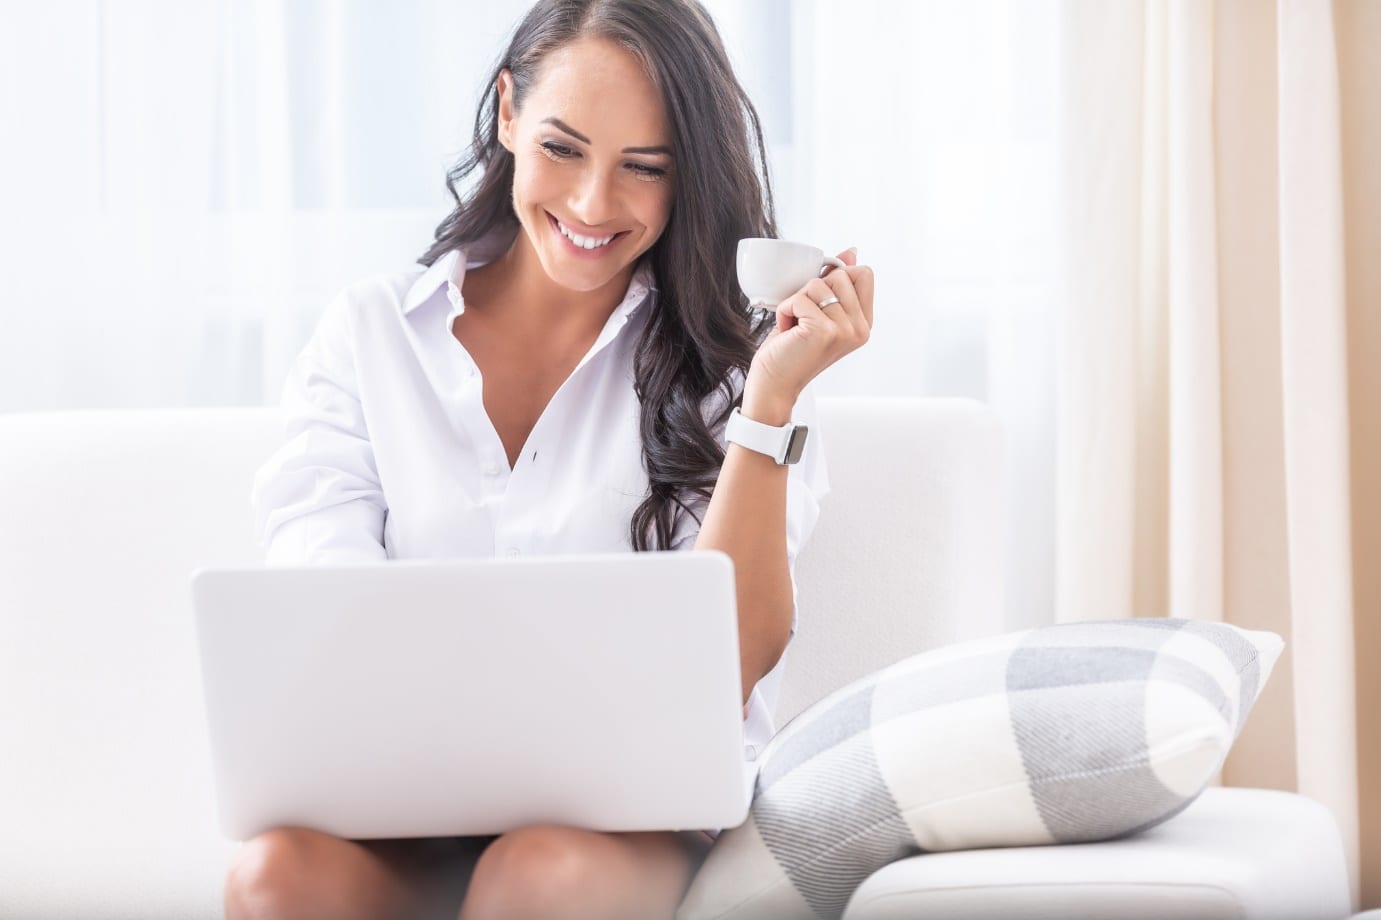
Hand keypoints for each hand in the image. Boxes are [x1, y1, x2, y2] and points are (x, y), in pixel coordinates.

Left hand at [745, 248, 874, 407]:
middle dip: (813, 289)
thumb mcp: (820, 310)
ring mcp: (845, 330)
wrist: (775, 382)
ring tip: (796, 326)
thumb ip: (838, 283)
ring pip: (817, 284)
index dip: (837, 276)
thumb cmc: (792, 346)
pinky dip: (785, 310)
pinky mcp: (824, 330)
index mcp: (864, 322)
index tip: (820, 301)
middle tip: (805, 317)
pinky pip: (799, 297)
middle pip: (841, 274)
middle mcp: (861, 328)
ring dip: (796, 301)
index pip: (864, 273)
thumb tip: (852, 251)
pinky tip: (788, 331)